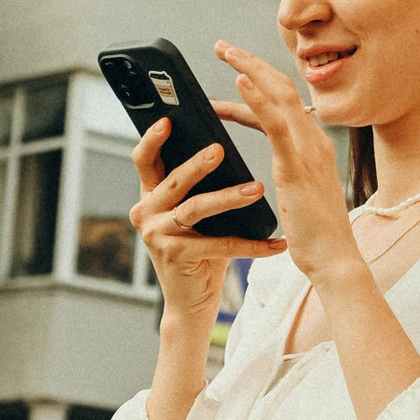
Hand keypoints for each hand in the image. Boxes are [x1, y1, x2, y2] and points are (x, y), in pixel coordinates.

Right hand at [131, 114, 282, 334]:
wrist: (192, 300)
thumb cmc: (200, 250)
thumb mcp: (195, 213)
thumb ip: (198, 185)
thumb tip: (221, 146)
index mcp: (150, 195)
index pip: (144, 160)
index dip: (152, 139)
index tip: (169, 119)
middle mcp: (146, 213)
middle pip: (173, 180)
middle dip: (197, 164)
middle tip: (220, 149)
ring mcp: (157, 236)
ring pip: (194, 209)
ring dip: (227, 198)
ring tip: (255, 189)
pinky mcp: (176, 257)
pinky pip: (218, 245)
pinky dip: (251, 244)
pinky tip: (276, 243)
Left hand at [209, 45, 366, 292]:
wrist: (334, 260)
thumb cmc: (315, 234)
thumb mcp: (300, 194)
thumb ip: (290, 172)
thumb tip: (274, 166)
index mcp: (313, 147)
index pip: (285, 102)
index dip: (259, 82)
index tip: (234, 69)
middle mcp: (314, 141)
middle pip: (284, 87)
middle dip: (252, 62)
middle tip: (222, 46)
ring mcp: (308, 151)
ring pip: (281, 96)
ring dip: (251, 69)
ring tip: (225, 52)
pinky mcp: (297, 166)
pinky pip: (276, 123)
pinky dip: (257, 98)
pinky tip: (239, 82)